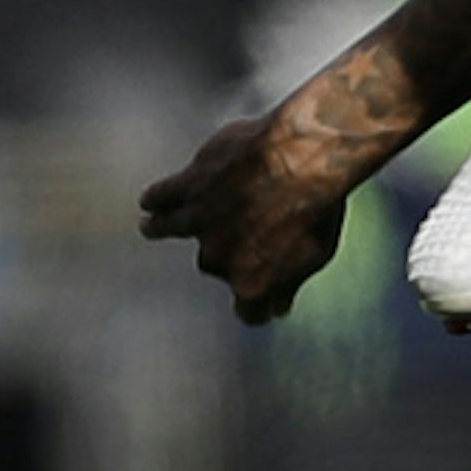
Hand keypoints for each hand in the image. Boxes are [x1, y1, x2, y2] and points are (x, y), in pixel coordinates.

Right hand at [138, 110, 351, 322]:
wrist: (305, 159)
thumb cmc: (320, 206)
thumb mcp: (316, 254)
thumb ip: (290, 283)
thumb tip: (278, 309)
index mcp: (252, 285)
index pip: (248, 311)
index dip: (257, 304)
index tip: (262, 300)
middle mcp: (217, 259)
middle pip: (215, 262)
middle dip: (226, 252)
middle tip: (232, 235)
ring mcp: (200, 222)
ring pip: (167, 228)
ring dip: (159, 228)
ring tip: (150, 226)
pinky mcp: (190, 185)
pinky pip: (162, 196)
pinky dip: (155, 199)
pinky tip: (150, 201)